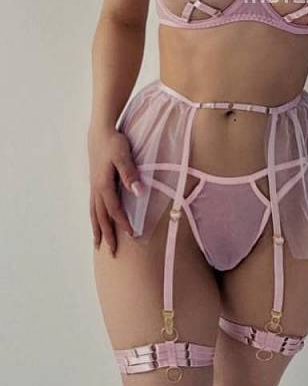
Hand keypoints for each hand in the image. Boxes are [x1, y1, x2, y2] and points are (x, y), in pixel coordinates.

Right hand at [88, 128, 141, 256]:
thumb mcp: (124, 156)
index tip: (132, 234)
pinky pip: (93, 206)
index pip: (114, 209)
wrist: (100, 132)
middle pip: (101, 217)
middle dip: (107, 234)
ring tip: (97, 245)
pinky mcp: (94, 183)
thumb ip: (130, 174)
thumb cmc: (114, 143)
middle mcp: (96, 189)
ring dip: (97, 229)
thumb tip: (137, 192)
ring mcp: (94, 187)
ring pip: (94, 213)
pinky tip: (96, 222)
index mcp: (104, 185)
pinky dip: (94, 218)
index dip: (123, 223)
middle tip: (111, 252)